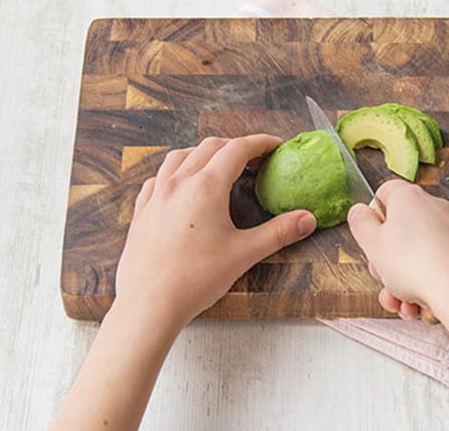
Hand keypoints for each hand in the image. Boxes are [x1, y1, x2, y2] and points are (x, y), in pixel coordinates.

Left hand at [115, 134, 317, 327]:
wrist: (149, 304)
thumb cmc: (195, 280)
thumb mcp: (245, 253)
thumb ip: (279, 232)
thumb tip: (307, 219)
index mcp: (206, 187)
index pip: (237, 149)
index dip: (260, 143)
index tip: (275, 146)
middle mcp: (179, 183)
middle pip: (210, 147)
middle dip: (236, 146)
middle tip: (255, 159)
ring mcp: (156, 195)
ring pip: (180, 156)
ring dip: (203, 153)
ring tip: (219, 165)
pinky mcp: (142, 211)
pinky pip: (158, 177)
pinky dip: (176, 171)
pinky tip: (181, 185)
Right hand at [347, 179, 448, 320]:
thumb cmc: (415, 264)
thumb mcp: (372, 244)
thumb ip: (360, 224)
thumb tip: (359, 211)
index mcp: (409, 197)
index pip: (384, 193)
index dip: (372, 216)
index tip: (368, 236)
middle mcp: (433, 208)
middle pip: (398, 230)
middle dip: (385, 260)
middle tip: (382, 275)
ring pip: (415, 256)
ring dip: (401, 282)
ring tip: (400, 302)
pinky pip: (434, 268)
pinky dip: (422, 287)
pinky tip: (416, 307)